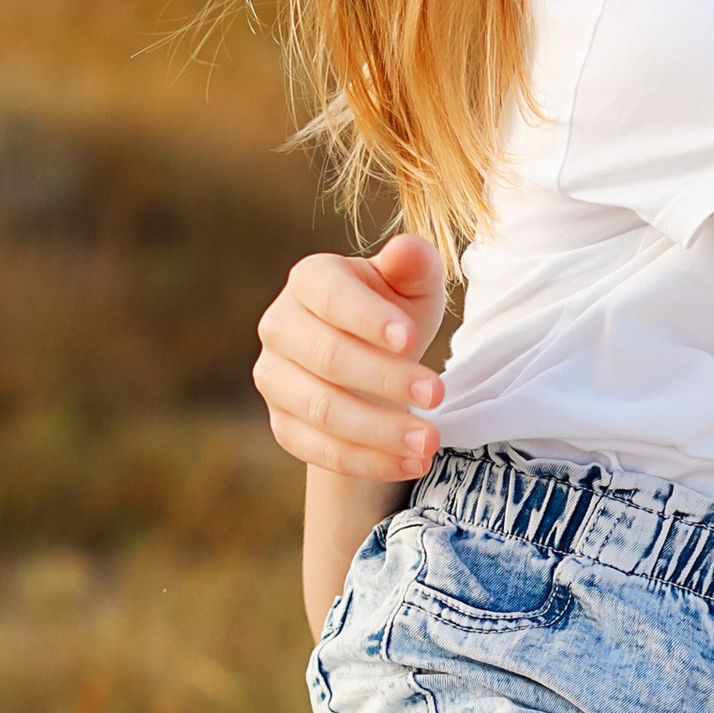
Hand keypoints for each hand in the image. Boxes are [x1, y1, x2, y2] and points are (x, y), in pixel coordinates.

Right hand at [254, 236, 447, 480]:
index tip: (411, 339)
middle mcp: (279, 325)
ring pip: (321, 409)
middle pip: (328, 357)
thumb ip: (413, 264)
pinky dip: (367, 461)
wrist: (371, 365)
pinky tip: (410, 462)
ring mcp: (274, 378)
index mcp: (309, 279)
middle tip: (438, 395)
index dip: (368, 318)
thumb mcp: (413, 285)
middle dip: (385, 379)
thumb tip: (405, 250)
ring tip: (430, 441)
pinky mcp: (282, 424)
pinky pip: (319, 450)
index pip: (331, 296)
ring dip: (379, 431)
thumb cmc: (396, 314)